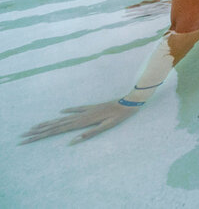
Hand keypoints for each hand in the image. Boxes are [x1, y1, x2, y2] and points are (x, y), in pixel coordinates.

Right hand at [21, 100, 140, 144]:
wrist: (128, 102)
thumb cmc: (119, 116)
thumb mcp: (105, 127)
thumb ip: (88, 134)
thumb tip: (72, 142)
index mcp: (82, 122)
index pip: (58, 130)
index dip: (43, 134)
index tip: (29, 137)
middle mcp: (81, 116)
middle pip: (56, 124)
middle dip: (40, 130)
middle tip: (24, 135)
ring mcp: (85, 111)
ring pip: (63, 118)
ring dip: (50, 122)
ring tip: (37, 125)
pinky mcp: (91, 107)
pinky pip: (76, 109)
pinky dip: (67, 112)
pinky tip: (60, 113)